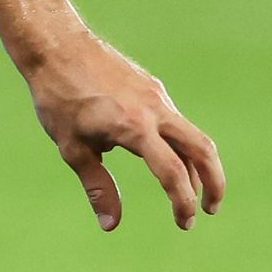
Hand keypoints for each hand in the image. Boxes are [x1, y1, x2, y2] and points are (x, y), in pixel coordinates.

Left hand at [19, 24, 223, 230]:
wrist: (57, 47)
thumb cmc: (58, 99)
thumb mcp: (72, 148)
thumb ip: (97, 186)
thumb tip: (111, 225)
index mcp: (135, 129)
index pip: (172, 173)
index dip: (182, 202)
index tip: (184, 222)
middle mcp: (154, 110)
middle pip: (202, 149)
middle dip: (214, 182)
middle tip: (209, 209)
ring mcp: (157, 96)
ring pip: (190, 134)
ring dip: (196, 164)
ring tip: (188, 189)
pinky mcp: (152, 87)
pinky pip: (173, 120)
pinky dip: (177, 143)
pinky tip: (161, 154)